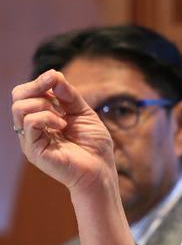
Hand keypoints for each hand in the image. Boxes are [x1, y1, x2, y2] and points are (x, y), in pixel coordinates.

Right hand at [11, 70, 114, 191]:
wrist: (100, 170)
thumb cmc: (94, 144)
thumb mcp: (83, 112)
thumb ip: (68, 95)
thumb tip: (53, 74)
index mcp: (42, 117)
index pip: (28, 92)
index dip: (40, 81)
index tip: (55, 78)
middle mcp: (32, 127)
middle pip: (18, 96)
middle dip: (37, 86)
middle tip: (56, 92)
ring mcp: (30, 138)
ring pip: (19, 107)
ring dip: (44, 104)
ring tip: (63, 117)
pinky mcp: (33, 149)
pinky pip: (30, 122)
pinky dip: (47, 117)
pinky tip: (62, 125)